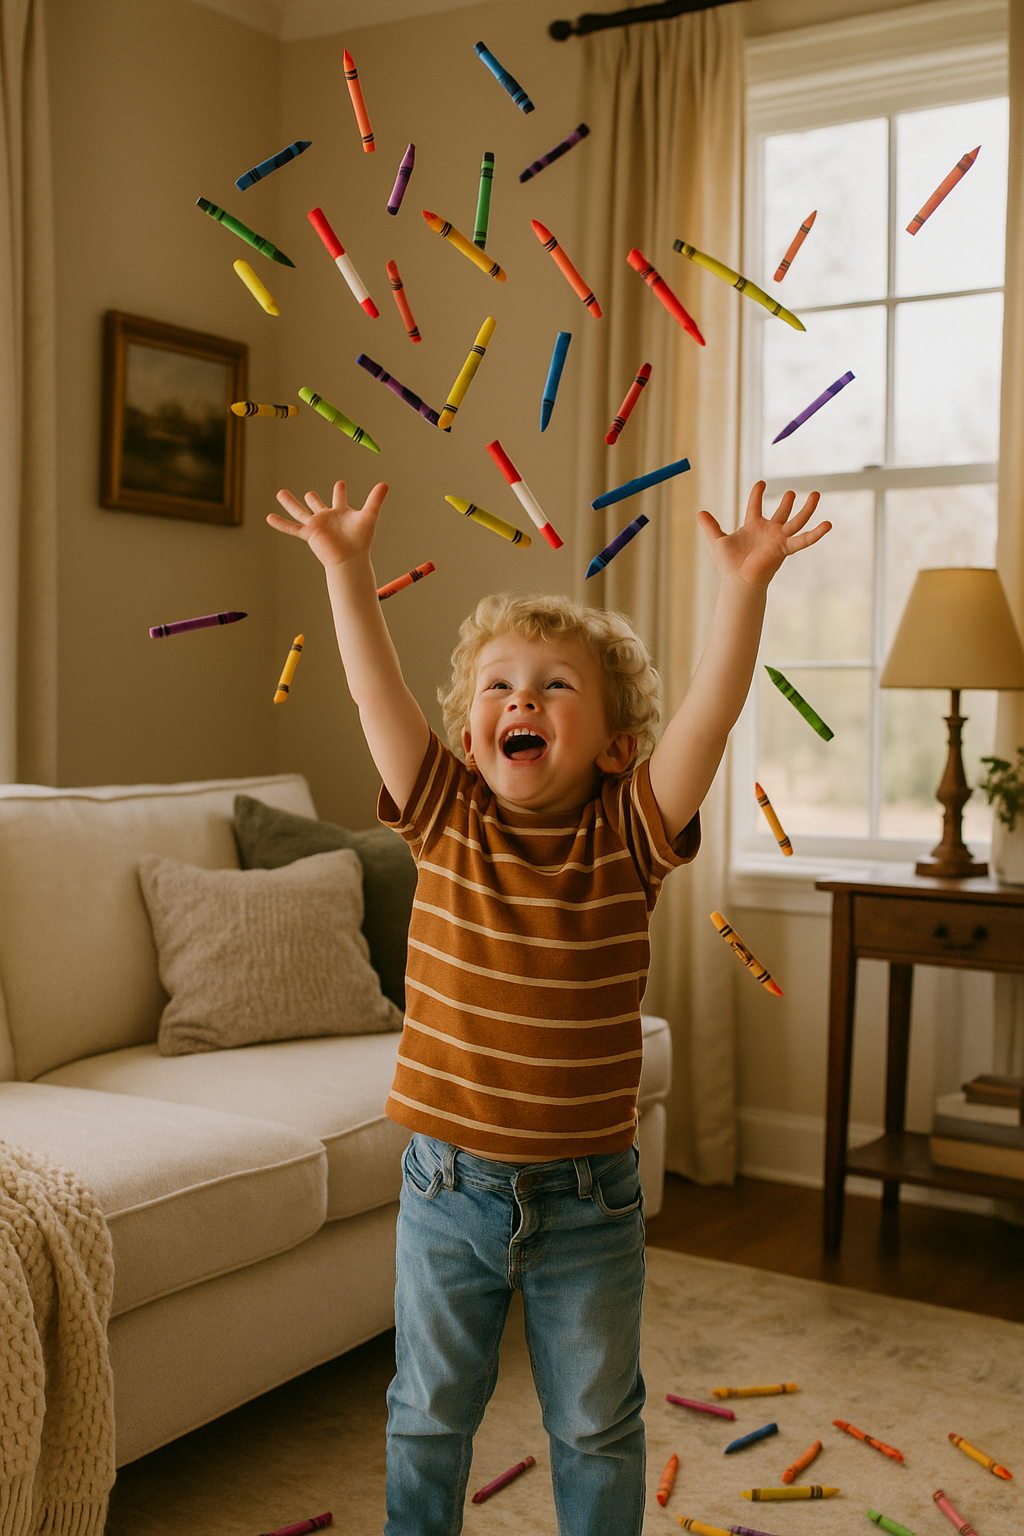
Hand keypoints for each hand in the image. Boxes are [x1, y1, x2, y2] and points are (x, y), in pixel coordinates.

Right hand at [267, 479, 388, 567]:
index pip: (339, 498)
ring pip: (299, 511)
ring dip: (290, 502)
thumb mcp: (369, 515)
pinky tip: (269, 517)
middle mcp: (327, 518)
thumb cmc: (361, 540)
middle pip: (317, 504)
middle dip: (313, 499)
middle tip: (309, 494)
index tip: (340, 484)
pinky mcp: (309, 534)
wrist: (350, 558)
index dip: (339, 491)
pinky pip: (292, 527)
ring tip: (280, 493)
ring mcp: (317, 526)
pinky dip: (280, 523)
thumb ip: (376, 499)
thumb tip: (385, 483)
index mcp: (341, 513)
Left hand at [697, 481, 829, 589]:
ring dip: (807, 508)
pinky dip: (816, 533)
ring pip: (797, 520)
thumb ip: (711, 526)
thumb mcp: (718, 541)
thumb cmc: (729, 564)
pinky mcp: (784, 548)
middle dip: (787, 502)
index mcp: (753, 527)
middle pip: (782, 513)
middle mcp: (769, 531)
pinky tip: (828, 524)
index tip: (760, 483)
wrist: (737, 580)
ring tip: (815, 494)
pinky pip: (803, 540)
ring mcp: (778, 539)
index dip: (757, 494)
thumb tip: (699, 512)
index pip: (756, 506)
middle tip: (791, 492)